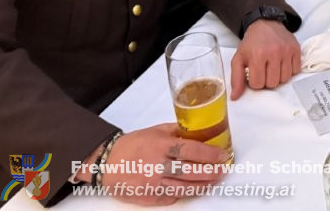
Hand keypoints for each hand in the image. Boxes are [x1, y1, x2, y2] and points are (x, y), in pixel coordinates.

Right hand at [97, 124, 227, 204]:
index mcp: (161, 146)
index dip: (210, 155)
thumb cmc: (133, 145)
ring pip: (184, 188)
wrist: (106, 163)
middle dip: (211, 172)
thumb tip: (200, 132)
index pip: (191, 150)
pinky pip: (171, 197)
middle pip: (191, 172)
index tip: (223, 155)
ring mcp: (153, 184)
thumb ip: (177, 132)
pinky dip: (183, 193)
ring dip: (202, 185)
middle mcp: (158, 166)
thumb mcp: (156, 131)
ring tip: (212, 181)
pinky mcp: (148, 198)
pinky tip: (192, 188)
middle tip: (222, 170)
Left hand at [230, 19, 300, 99]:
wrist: (265, 24)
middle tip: (263, 70)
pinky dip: (289, 70)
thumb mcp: (239, 58)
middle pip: (273, 83)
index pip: (258, 84)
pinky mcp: (296, 49)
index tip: (254, 73)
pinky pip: (295, 70)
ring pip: (285, 79)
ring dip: (278, 76)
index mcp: (257, 55)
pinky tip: (282, 63)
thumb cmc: (252, 43)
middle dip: (266, 80)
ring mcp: (286, 50)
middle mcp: (274, 52)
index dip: (255, 81)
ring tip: (273, 67)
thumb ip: (236, 79)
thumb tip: (235, 96)